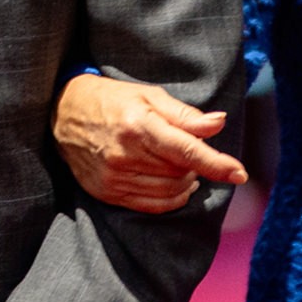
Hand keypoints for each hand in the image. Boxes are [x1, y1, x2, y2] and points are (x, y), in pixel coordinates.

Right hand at [54, 74, 244, 212]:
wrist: (61, 113)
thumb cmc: (111, 100)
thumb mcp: (149, 96)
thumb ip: (185, 115)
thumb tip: (218, 123)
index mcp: (138, 125)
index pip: (187, 150)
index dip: (217, 163)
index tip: (240, 173)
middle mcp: (125, 154)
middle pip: (181, 173)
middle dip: (196, 167)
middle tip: (190, 152)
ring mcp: (114, 177)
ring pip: (169, 192)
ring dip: (184, 182)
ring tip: (179, 167)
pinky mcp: (106, 192)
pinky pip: (151, 206)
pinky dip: (170, 198)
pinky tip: (172, 185)